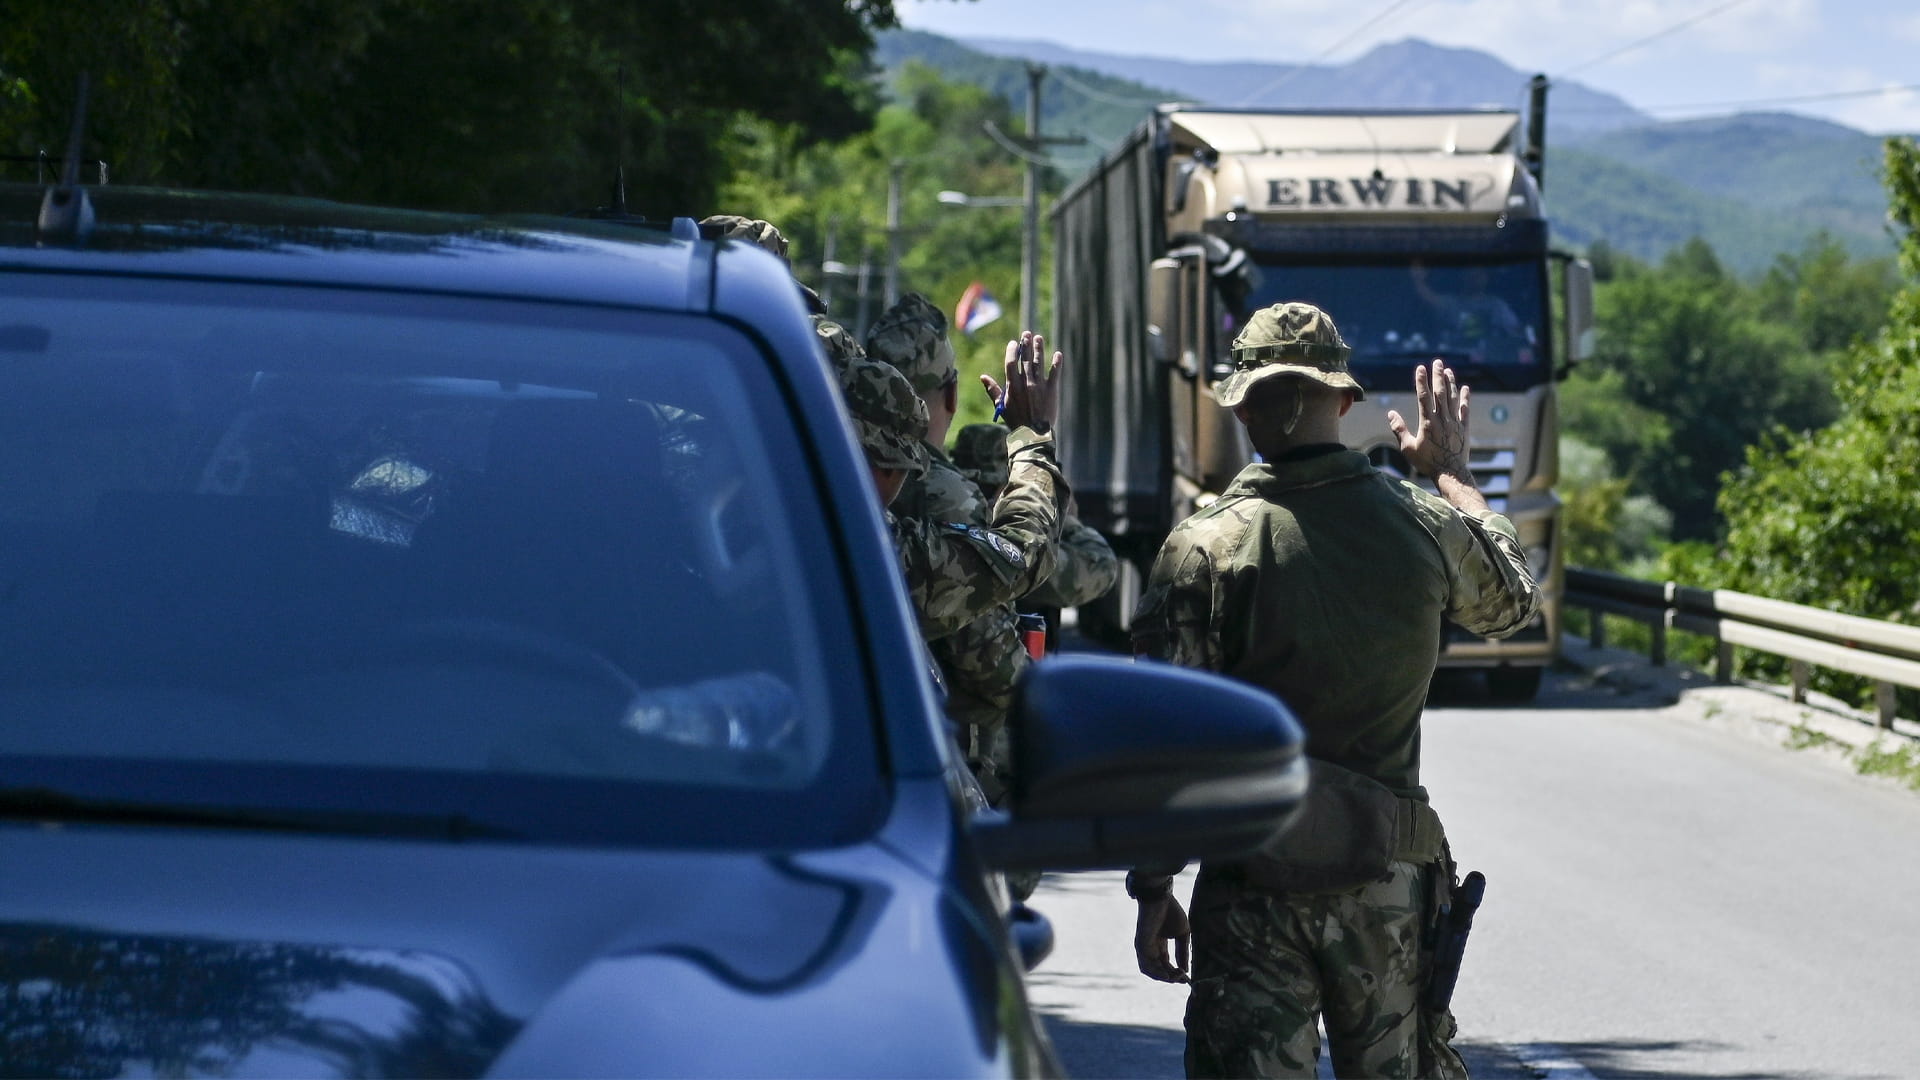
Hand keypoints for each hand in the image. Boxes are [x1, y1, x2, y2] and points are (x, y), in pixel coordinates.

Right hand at [980, 330, 1062, 432]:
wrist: (1033, 434)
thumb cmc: (1015, 420)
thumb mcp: (1001, 406)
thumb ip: (993, 390)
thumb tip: (983, 377)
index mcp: (1013, 386)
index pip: (1010, 363)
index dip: (1012, 351)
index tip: (1013, 343)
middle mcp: (1026, 383)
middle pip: (1025, 359)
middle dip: (1026, 345)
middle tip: (1027, 334)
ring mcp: (1039, 386)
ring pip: (1038, 363)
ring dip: (1039, 349)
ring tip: (1039, 338)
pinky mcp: (1051, 390)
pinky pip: (1055, 374)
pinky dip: (1056, 364)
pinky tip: (1058, 354)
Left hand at [1134, 894, 1190, 983]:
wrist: (1160, 897)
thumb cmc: (1171, 911)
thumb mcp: (1182, 934)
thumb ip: (1182, 952)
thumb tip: (1185, 969)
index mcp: (1159, 943)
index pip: (1165, 963)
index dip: (1176, 972)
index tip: (1187, 978)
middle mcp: (1150, 947)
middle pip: (1159, 969)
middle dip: (1172, 977)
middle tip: (1183, 980)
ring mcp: (1143, 947)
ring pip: (1150, 970)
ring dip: (1163, 977)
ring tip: (1176, 978)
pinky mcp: (1140, 945)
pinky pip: (1145, 965)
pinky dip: (1155, 973)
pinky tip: (1167, 976)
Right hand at [1386, 359, 1472, 481]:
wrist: (1450, 473)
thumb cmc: (1426, 462)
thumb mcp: (1408, 448)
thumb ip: (1399, 429)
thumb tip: (1390, 413)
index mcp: (1427, 422)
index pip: (1423, 397)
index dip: (1421, 381)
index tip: (1420, 368)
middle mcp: (1442, 419)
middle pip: (1440, 393)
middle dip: (1437, 376)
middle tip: (1437, 362)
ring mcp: (1454, 422)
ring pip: (1452, 398)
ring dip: (1450, 383)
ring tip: (1448, 370)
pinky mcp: (1464, 428)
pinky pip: (1465, 409)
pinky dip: (1465, 398)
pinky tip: (1464, 388)